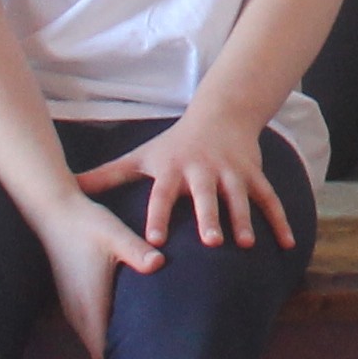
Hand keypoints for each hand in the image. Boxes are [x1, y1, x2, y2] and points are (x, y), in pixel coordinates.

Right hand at [40, 192, 165, 358]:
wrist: (56, 212)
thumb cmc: (88, 224)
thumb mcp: (115, 235)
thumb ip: (137, 251)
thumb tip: (159, 264)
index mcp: (89, 304)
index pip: (103, 351)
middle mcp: (78, 311)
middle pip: (98, 352)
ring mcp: (73, 305)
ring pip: (93, 340)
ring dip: (111, 349)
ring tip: (142, 355)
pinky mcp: (73, 296)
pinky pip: (90, 327)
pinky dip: (104, 335)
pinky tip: (125, 328)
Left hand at [81, 111, 296, 251]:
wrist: (221, 113)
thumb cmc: (174, 143)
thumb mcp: (141, 156)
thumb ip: (107, 176)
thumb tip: (71, 187)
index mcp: (173, 171)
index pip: (162, 195)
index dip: (158, 216)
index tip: (153, 240)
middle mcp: (203, 171)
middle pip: (206, 196)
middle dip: (210, 217)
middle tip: (211, 242)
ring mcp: (232, 172)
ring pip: (239, 198)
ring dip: (244, 220)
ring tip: (246, 245)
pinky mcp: (253, 174)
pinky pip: (269, 199)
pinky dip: (280, 221)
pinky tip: (286, 245)